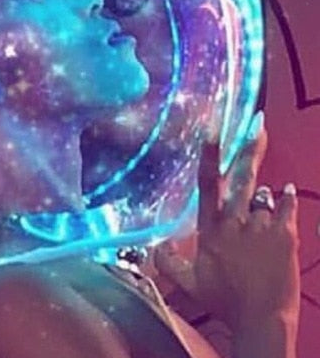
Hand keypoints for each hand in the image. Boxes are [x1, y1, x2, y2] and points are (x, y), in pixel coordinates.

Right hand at [154, 113, 300, 334]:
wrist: (263, 320)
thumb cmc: (224, 302)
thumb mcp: (189, 283)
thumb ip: (169, 262)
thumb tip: (154, 248)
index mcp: (212, 228)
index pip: (207, 184)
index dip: (210, 155)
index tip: (212, 131)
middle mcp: (236, 220)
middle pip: (242, 178)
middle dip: (249, 148)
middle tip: (257, 123)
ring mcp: (263, 226)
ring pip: (264, 195)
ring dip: (263, 193)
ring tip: (264, 195)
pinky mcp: (286, 236)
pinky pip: (288, 208)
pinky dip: (288, 199)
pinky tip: (287, 192)